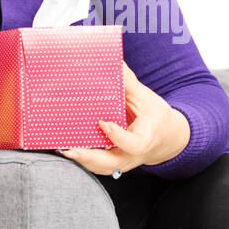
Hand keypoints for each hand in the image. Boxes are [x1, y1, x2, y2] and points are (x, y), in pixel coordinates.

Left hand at [55, 62, 190, 174]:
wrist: (167, 139)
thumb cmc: (156, 117)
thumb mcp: (146, 98)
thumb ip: (128, 83)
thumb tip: (114, 61)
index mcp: (145, 139)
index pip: (133, 144)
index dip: (117, 136)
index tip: (103, 123)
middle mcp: (132, 156)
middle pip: (110, 164)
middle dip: (89, 158)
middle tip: (70, 150)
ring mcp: (122, 162)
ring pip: (100, 168)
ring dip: (81, 160)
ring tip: (61, 149)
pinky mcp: (113, 162)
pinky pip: (96, 164)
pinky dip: (82, 159)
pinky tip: (64, 148)